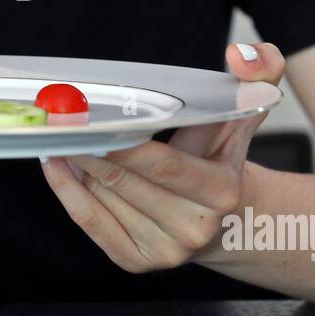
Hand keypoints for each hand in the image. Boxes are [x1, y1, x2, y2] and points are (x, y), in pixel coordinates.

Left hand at [41, 43, 285, 271]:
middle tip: (59, 121)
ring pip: (103, 199)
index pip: (162, 165)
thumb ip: (259, 71)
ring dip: (75, 165)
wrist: (225, 219)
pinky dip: (67, 192)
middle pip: (124, 181)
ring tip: (59, 136)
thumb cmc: (223, 158)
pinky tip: (55, 165)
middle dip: (86, 147)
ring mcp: (164, 250)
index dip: (121, 143)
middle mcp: (193, 227)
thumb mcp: (248, 111)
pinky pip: (91, 223)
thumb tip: (237, 54)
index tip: (89, 119)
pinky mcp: (136, 261)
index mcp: (220, 191)